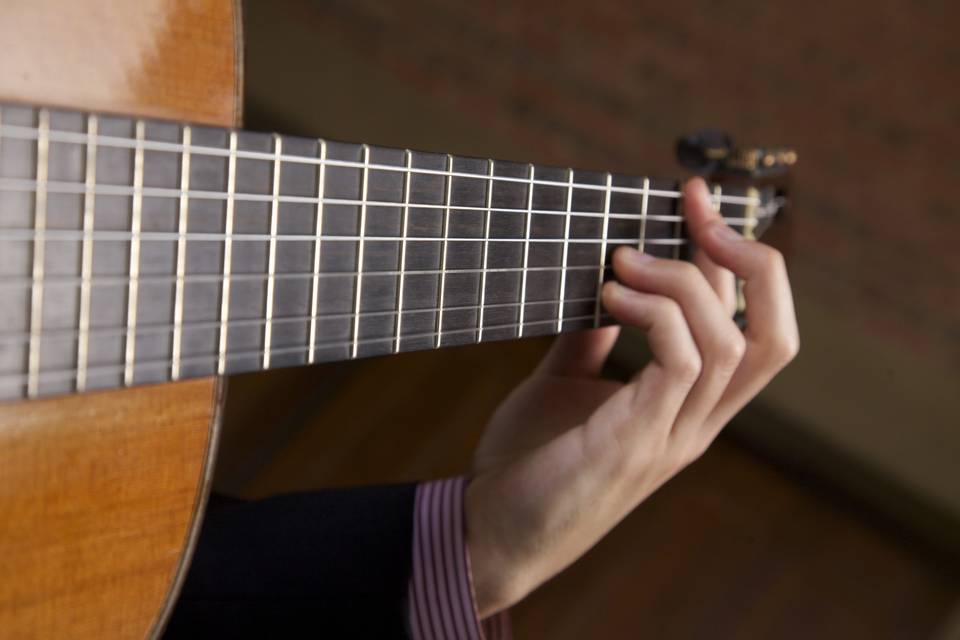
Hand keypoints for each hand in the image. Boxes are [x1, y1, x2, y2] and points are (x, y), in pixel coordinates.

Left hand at [465, 177, 798, 616]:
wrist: (492, 532)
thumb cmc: (530, 459)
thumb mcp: (566, 382)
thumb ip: (593, 339)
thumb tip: (604, 284)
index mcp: (688, 407)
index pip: (750, 328)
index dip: (738, 260)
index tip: (694, 200)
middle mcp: (696, 423)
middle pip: (773, 336)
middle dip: (745, 259)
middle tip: (691, 207)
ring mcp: (672, 437)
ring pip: (731, 344)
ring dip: (682, 282)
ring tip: (623, 262)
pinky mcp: (636, 443)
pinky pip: (681, 364)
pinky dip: (655, 314)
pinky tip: (611, 296)